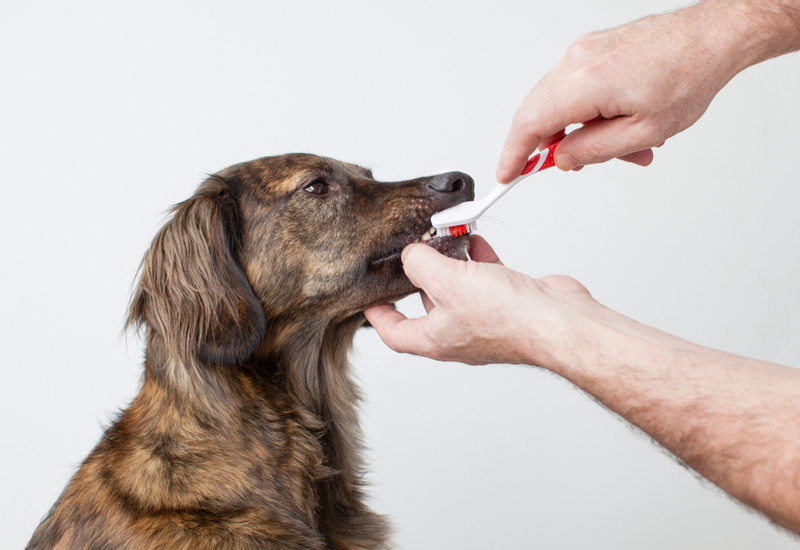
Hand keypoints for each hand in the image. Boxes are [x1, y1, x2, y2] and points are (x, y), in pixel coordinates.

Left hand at [364, 236, 594, 366]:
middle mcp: (458, 332)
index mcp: (435, 339)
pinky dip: (478, 257)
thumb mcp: (447, 282)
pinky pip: (485, 276)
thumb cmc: (509, 318)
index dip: (377, 317)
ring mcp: (485, 318)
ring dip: (451, 261)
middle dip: (419, 275)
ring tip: (444, 235)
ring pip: (458, 286)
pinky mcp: (508, 301)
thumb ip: (420, 263)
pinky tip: (475, 238)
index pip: (394, 334)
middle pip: (426, 304)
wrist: (560, 322)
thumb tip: (411, 254)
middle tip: (411, 250)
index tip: (366, 302)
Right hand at [496, 3, 745, 180]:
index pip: (530, 124)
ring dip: (575, 131)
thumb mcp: (642, 132)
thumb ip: (593, 150)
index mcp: (585, 83)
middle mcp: (576, 61)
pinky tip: (615, 125)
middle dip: (550, 146)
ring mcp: (582, 51)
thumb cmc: (687, 77)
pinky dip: (584, 112)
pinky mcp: (591, 48)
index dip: (513, 154)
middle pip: (537, 112)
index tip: (507, 174)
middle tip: (574, 164)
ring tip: (617, 147)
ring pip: (556, 102)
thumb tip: (562, 158)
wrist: (711, 38)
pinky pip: (572, 87)